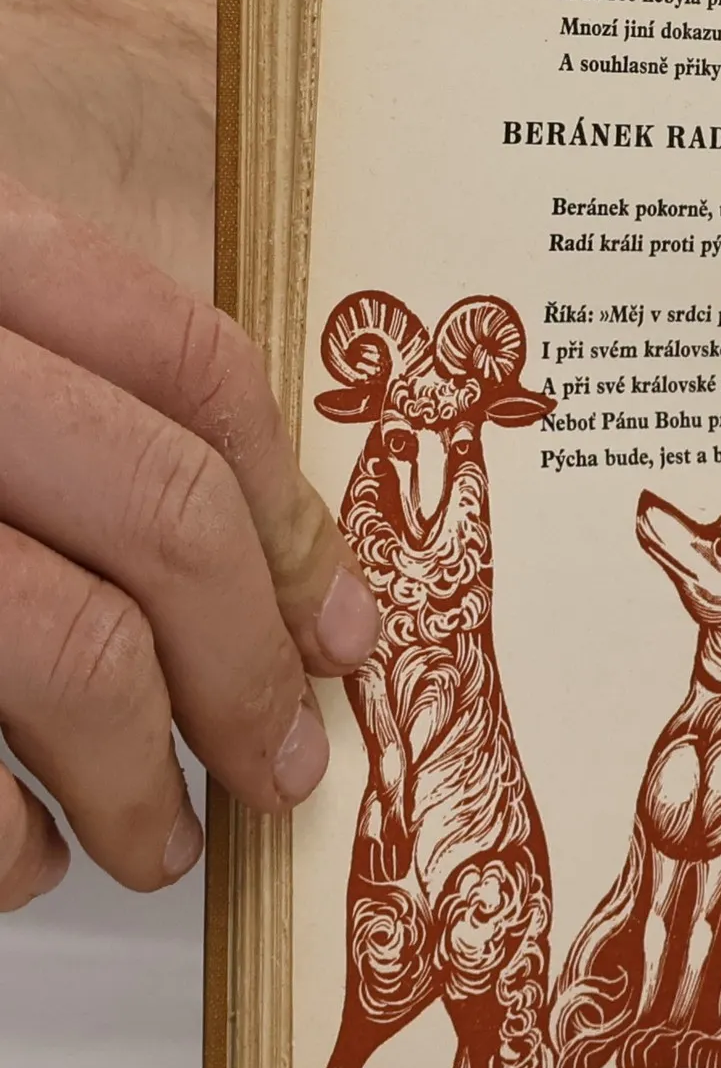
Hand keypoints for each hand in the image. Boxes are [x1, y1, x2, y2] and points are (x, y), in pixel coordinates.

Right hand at [0, 0, 378, 910]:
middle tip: (283, 766)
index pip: (196, 370)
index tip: (342, 632)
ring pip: (53, 647)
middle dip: (242, 673)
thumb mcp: (27, 216)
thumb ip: (124, 288)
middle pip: (153, 519)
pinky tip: (17, 851)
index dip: (290, 521)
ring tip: (160, 836)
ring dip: (129, 777)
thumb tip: (307, 488)